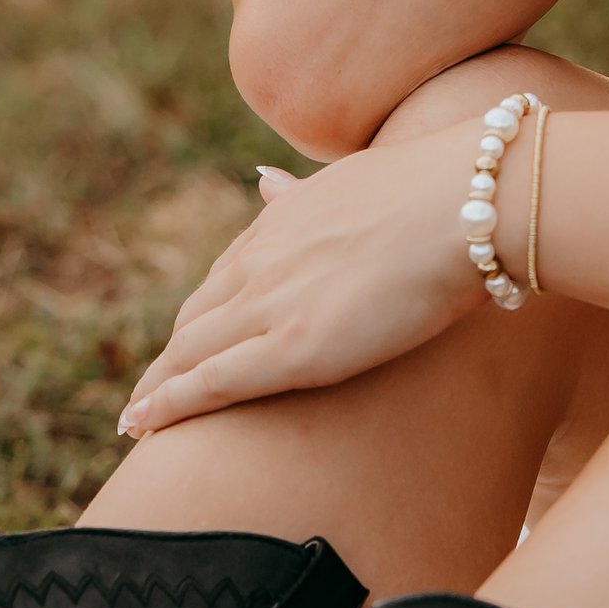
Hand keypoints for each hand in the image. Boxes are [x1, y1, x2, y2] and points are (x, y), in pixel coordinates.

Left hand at [116, 128, 497, 435]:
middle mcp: (263, 260)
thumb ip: (303, 193)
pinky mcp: (294, 348)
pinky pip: (211, 383)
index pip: (225, 277)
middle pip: (196, 318)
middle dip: (171, 359)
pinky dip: (167, 405)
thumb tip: (265, 181)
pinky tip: (139, 426)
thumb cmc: (442, 193)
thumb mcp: (354, 183)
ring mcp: (273, 303)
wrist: (473, 202)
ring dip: (156, 388)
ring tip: (135, 419)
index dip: (202, 315)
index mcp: (283, 222)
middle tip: (149, 394)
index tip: (186, 342)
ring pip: (189, 353)